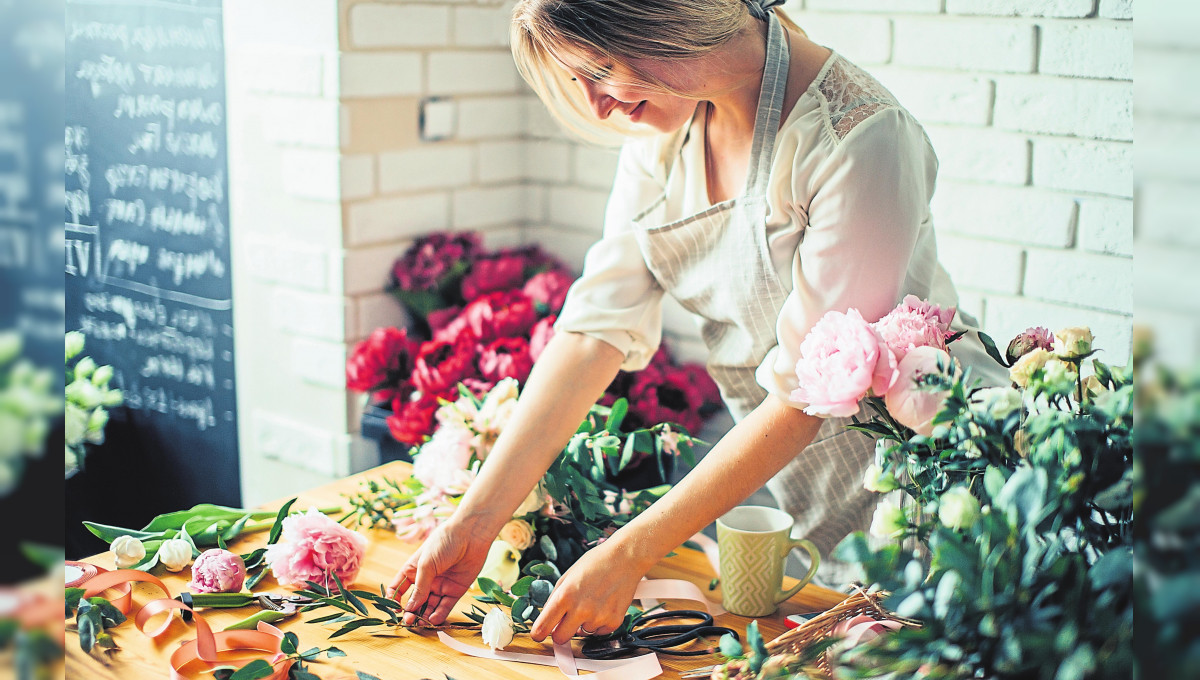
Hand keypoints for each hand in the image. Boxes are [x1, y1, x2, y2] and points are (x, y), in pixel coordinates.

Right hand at [387, 520, 491, 625]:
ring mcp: (440, 586)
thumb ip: (419, 587)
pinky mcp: (455, 591)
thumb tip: (410, 608)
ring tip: (420, 624)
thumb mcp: (426, 564)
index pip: (398, 588)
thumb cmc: (444, 542)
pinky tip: (432, 620)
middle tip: (408, 621)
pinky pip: (445, 606)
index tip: (394, 610)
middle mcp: (426, 580)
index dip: (394, 600)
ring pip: (429, 607)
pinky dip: (438, 615)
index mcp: (413, 570)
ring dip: (424, 617)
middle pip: (415, 601)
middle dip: (410, 612)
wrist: (470, 535)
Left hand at [530, 541, 645, 645]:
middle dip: (560, 632)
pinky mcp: (614, 622)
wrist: (625, 558)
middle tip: (565, 622)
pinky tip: (604, 605)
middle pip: (560, 638)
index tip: (538, 634)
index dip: (538, 633)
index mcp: (565, 596)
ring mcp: (598, 617)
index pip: (542, 628)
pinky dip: (599, 623)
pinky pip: (599, 632)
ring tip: (593, 602)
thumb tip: (547, 620)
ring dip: (583, 623)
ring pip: (582, 634)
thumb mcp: (567, 576)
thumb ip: (555, 599)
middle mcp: (581, 609)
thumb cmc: (596, 563)